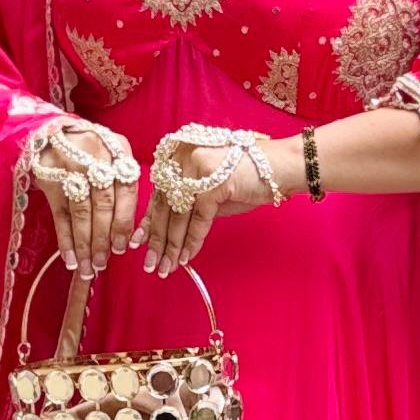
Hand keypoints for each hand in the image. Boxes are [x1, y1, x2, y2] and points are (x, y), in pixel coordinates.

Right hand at [26, 118, 139, 274]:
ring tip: (87, 267)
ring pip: (80, 213)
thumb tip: (128, 232)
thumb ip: (124, 184)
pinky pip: (59, 214)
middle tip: (102, 263)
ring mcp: (70, 167)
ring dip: (84, 244)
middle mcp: (96, 157)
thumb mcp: (114, 156)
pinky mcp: (49, 178)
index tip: (122, 247)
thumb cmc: (92, 151)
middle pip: (103, 205)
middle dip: (103, 239)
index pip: (127, 192)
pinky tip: (69, 258)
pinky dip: (65, 238)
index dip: (124, 223)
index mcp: (119, 152)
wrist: (52, 131)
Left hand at [140, 123, 287, 274]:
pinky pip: (198, 219)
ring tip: (167, 267)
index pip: (158, 192)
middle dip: (158, 239)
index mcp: (178, 152)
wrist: (282, 166)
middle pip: (165, 204)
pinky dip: (192, 241)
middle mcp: (183, 156)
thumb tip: (162, 231)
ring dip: (172, 246)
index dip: (149, 220)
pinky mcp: (212, 182)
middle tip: (151, 264)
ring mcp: (196, 167)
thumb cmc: (247, 177)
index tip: (138, 242)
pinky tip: (187, 258)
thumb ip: (186, 202)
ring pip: (178, 214)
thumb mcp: (209, 187)